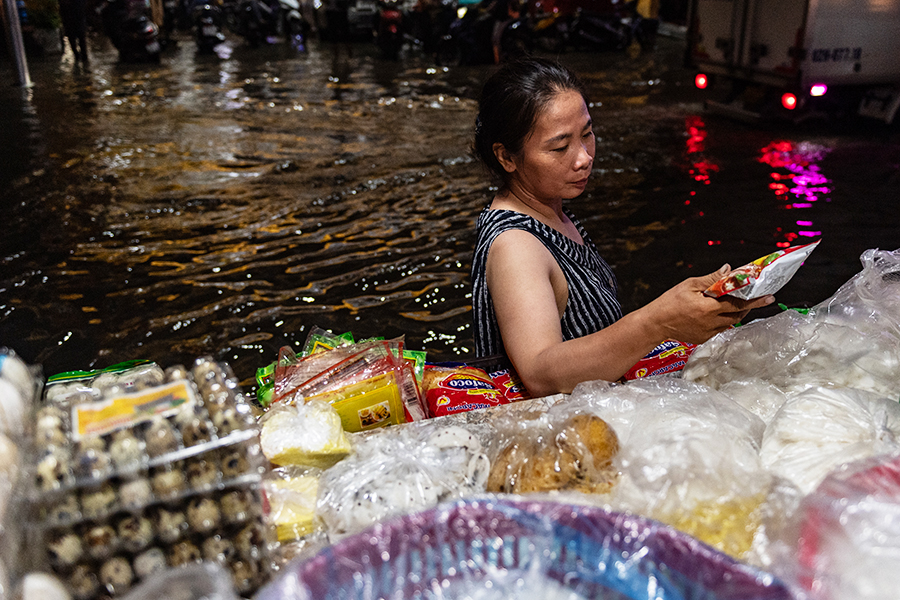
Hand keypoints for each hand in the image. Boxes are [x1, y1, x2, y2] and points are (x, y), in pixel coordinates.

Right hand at [644, 265, 774, 344]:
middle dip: (748, 306)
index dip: (755, 300)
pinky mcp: (703, 339)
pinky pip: (720, 329)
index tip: (769, 296)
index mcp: (708, 308)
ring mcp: (708, 333)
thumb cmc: (669, 302)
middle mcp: (711, 323)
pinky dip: (723, 320)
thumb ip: (712, 279)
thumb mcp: (690, 285)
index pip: (738, 304)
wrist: (655, 323)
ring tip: (736, 303)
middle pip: (738, 315)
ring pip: (730, 323)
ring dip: (736, 313)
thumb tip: (729, 270)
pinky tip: (717, 313)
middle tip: (756, 298)